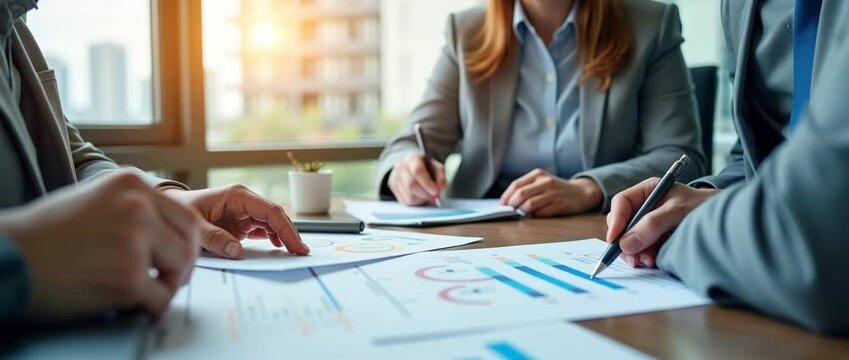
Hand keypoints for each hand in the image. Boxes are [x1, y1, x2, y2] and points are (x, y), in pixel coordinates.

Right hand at [1, 171, 201, 321]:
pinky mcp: (127, 276)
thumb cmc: (45, 234)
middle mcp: (137, 206)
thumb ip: (134, 207)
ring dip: (167, 285)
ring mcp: (134, 240)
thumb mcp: (95, 198)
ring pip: (180, 269)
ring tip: (143, 289)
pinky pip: (160, 298)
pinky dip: (150, 306)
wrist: (7, 257)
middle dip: (183, 264)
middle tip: (169, 278)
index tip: (176, 257)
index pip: (185, 215)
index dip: (185, 242)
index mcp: (131, 182)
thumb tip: (167, 231)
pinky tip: (129, 302)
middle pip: (189, 241)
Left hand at [162, 185, 307, 258]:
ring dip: (284, 237)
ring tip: (294, 254)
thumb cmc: (181, 211)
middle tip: (302, 253)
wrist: (170, 210)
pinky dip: (274, 239)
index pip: (270, 210)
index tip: (296, 245)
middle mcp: (245, 201)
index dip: (286, 228)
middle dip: (290, 234)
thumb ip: (214, 238)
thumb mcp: (193, 226)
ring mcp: (245, 211)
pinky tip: (280, 249)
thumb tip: (237, 252)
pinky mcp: (242, 223)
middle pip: (275, 216)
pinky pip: (264, 230)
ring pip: (272, 223)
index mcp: (237, 195)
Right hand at [388, 153, 445, 205]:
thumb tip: (439, 188)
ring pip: (408, 197)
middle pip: (411, 185)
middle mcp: (400, 167)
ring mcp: (395, 179)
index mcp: (412, 159)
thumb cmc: (426, 168)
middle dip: (425, 194)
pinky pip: (405, 202)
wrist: (410, 168)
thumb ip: (441, 176)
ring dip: (421, 200)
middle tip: (435, 198)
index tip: (436, 192)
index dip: (427, 183)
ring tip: (427, 196)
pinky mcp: (393, 190)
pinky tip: (420, 197)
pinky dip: (416, 203)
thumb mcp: (436, 167)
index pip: (417, 171)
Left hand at [499, 169, 601, 216]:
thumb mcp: (542, 182)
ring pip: (529, 204)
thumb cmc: (556, 189)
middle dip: (512, 205)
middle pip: (521, 194)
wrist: (581, 192)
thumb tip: (508, 202)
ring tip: (521, 214)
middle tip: (509, 212)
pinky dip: (534, 216)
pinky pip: (541, 212)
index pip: (516, 185)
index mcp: (538, 174)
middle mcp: (546, 181)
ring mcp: (553, 193)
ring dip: (522, 212)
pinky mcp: (560, 204)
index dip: (506, 196)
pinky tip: (534, 216)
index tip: (502, 205)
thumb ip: (527, 188)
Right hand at [606, 177, 717, 267]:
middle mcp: (644, 208)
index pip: (621, 203)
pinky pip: (640, 250)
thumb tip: (626, 243)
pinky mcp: (654, 240)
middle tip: (632, 257)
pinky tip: (652, 261)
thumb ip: (653, 224)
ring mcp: (648, 225)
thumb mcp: (679, 211)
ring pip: (629, 240)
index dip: (616, 221)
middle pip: (622, 224)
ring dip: (634, 253)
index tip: (615, 239)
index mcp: (647, 192)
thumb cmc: (703, 207)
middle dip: (624, 242)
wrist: (725, 221)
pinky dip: (643, 258)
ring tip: (647, 261)